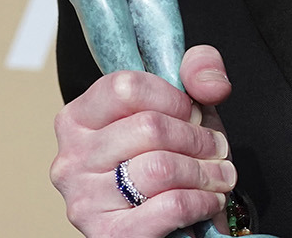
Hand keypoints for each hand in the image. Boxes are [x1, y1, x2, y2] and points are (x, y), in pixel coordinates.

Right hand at [50, 46, 236, 236]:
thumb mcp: (182, 102)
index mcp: (78, 118)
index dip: (172, 97)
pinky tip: (211, 198)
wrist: (161, 222)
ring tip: (220, 174)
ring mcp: (84, 200)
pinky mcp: (109, 235)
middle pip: (149, 127)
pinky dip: (202, 200)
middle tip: (218, 148)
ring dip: (205, 171)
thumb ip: (198, 69)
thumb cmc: (167, 153)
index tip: (191, 112)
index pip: (126, 87)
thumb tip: (211, 86)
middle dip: (197, 137)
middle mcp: (71, 159)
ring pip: (161, 168)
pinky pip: (170, 206)